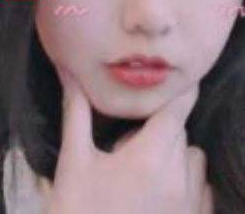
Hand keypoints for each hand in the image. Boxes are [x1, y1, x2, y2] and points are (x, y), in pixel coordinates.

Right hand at [49, 70, 211, 213]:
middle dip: (158, 127)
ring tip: (142, 167)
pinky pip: (202, 188)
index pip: (177, 109)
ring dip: (175, 152)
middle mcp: (178, 179)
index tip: (174, 78)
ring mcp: (188, 205)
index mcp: (149, 157)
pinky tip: (155, 191)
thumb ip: (76, 110)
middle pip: (180, 132)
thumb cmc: (76, 208)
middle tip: (126, 142)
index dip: (179, 90)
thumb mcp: (74, 158)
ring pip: (193, 158)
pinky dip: (185, 179)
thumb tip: (68, 71)